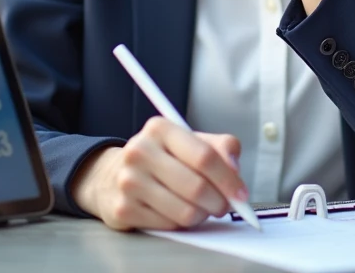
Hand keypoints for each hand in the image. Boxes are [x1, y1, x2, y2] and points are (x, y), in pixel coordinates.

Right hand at [70, 117, 247, 230]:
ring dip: (201, 215)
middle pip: (197, 188)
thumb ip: (220, 148)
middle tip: (223, 205)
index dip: (229, 179)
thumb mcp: (190, 141)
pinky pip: (169, 226)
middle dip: (219, 202)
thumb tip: (235, 168)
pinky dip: (181, 224)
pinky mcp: (123, 208)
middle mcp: (140, 151)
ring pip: (185, 212)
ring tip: (199, 207)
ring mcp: (129, 181)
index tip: (241, 194)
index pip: (204, 156)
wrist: (113, 175)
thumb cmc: (162, 158)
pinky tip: (176, 212)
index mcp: (160, 128)